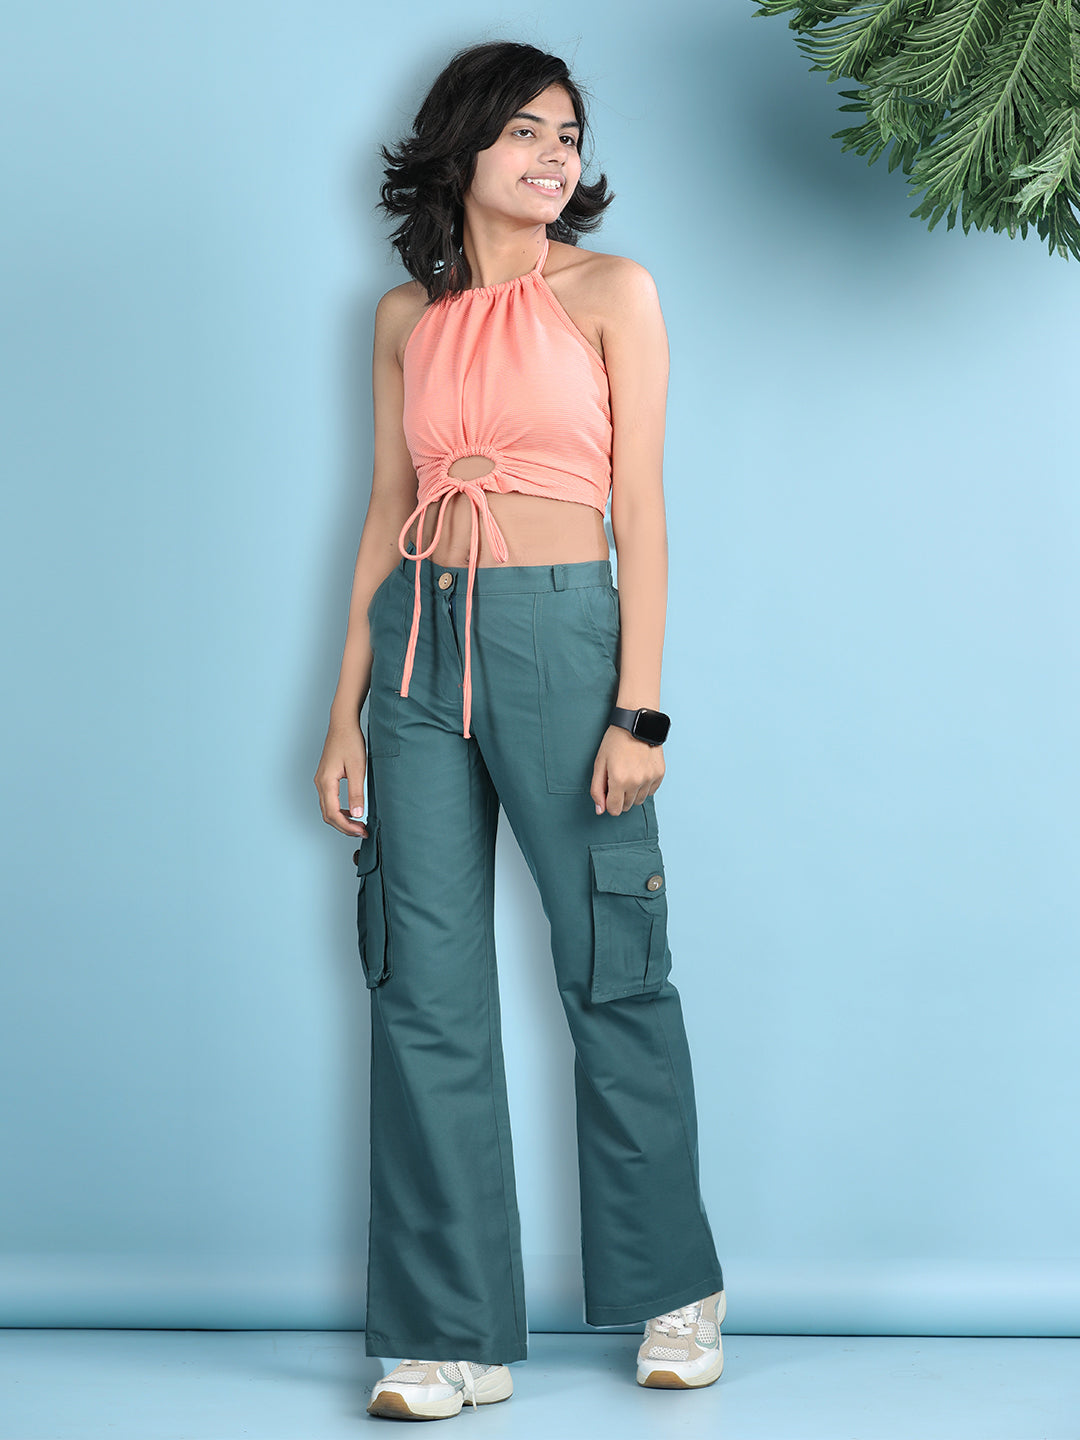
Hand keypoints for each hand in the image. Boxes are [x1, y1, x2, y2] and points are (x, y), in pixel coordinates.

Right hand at [314, 719, 369, 835]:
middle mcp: (320, 783)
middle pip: (328, 815)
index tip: (362, 830)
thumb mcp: (358, 768)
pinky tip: (353, 811)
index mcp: (326, 782)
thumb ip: (357, 792)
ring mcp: (321, 781)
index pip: (333, 814)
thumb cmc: (350, 742)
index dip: (347, 826)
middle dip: (344, 827)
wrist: (343, 724)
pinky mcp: (326, 778)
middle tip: (362, 831)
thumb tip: (358, 814)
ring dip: (342, 820)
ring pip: (328, 809)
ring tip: (359, 824)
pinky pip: (329, 801)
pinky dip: (340, 811)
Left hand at [590, 725, 664, 816]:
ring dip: (632, 793)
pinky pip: (650, 792)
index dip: (609, 803)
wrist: (637, 724)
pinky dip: (644, 786)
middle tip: (617, 779)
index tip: (608, 793)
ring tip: (629, 774)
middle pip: (627, 807)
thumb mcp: (599, 763)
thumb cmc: (615, 742)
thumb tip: (600, 810)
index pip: (614, 810)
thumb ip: (597, 789)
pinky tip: (639, 772)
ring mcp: (650, 778)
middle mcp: (636, 782)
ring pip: (639, 800)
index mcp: (619, 780)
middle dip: (620, 798)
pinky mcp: (660, 774)